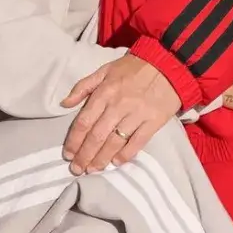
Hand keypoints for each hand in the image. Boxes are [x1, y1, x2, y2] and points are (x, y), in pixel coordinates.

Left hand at [61, 54, 180, 173]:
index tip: (67, 154)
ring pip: (115, 142)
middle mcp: (118, 105)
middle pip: (97, 136)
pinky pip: (137, 142)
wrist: (168, 63)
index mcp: (104, 92)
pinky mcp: (154, 121)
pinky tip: (116, 163)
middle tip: (76, 169)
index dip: (74, 140)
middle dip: (84, 155)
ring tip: (92, 170)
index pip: (84, 121)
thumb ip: (83, 86)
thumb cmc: (133, 67)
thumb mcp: (105, 70)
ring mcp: (137, 114)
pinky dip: (126, 154)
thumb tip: (63, 103)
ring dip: (102, 158)